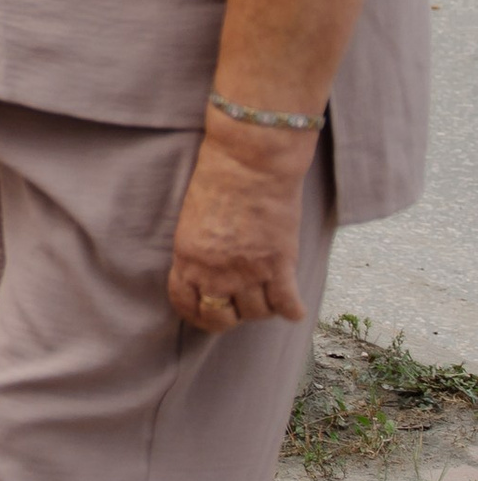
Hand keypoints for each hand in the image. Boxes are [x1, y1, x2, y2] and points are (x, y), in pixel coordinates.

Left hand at [169, 123, 312, 330]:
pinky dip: (292, 310)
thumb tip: (208, 271)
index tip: (207, 313)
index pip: (186, 303)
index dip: (197, 314)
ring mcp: (248, 272)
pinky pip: (286, 305)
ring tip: (267, 294)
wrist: (250, 162)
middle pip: (221, 318)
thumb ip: (197, 250)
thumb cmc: (219, 179)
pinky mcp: (279, 266)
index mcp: (188, 258)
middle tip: (240, 306)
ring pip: (257, 313)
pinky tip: (294, 307)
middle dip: (230, 317)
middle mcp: (215, 272)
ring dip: (262, 309)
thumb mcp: (192, 219)